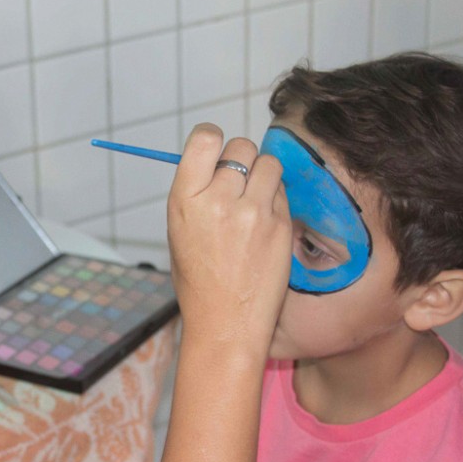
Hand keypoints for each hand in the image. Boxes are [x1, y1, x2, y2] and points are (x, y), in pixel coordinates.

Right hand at [167, 123, 290, 347]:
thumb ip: (197, 192)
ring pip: (269, 164)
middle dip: (241, 159)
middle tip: (237, 183)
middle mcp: (219, 200)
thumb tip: (218, 162)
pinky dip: (276, 202)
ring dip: (263, 176)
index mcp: (185, 199)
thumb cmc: (199, 281)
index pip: (206, 138)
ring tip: (254, 202)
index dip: (213, 139)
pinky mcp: (280, 225)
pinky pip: (282, 193)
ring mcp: (254, 212)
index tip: (216, 151)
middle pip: (241, 147)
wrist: (225, 324)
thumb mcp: (179, 231)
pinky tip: (264, 226)